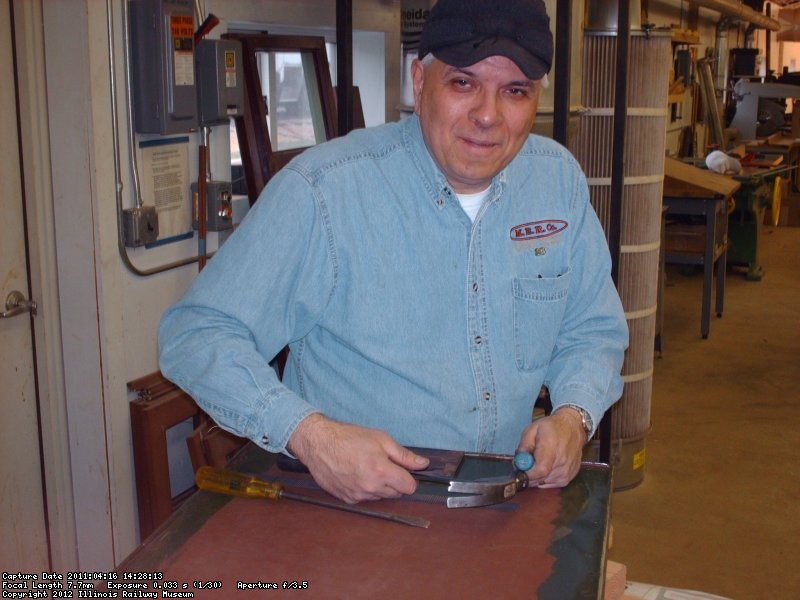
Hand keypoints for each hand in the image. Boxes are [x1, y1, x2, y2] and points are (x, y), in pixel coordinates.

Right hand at [286, 413, 429, 503]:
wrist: (319, 444)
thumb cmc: (349, 438)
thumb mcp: (381, 439)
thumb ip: (404, 455)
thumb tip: (423, 464)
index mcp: (382, 471)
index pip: (409, 487)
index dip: (409, 478)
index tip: (403, 470)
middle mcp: (371, 487)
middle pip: (396, 493)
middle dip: (395, 481)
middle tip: (382, 464)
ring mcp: (358, 495)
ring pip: (380, 496)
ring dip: (380, 485)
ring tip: (367, 467)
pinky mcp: (347, 499)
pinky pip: (365, 498)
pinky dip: (365, 489)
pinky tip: (357, 474)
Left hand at [516, 408, 587, 487]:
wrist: (573, 428)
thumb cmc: (552, 428)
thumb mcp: (532, 429)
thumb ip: (523, 446)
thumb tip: (518, 463)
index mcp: (552, 448)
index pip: (540, 470)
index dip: (527, 474)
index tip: (520, 468)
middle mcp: (562, 463)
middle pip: (539, 479)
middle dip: (528, 474)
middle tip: (527, 462)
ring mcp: (567, 473)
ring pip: (543, 483)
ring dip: (536, 476)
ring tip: (538, 461)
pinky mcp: (569, 478)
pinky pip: (550, 484)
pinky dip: (544, 478)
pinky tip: (546, 466)